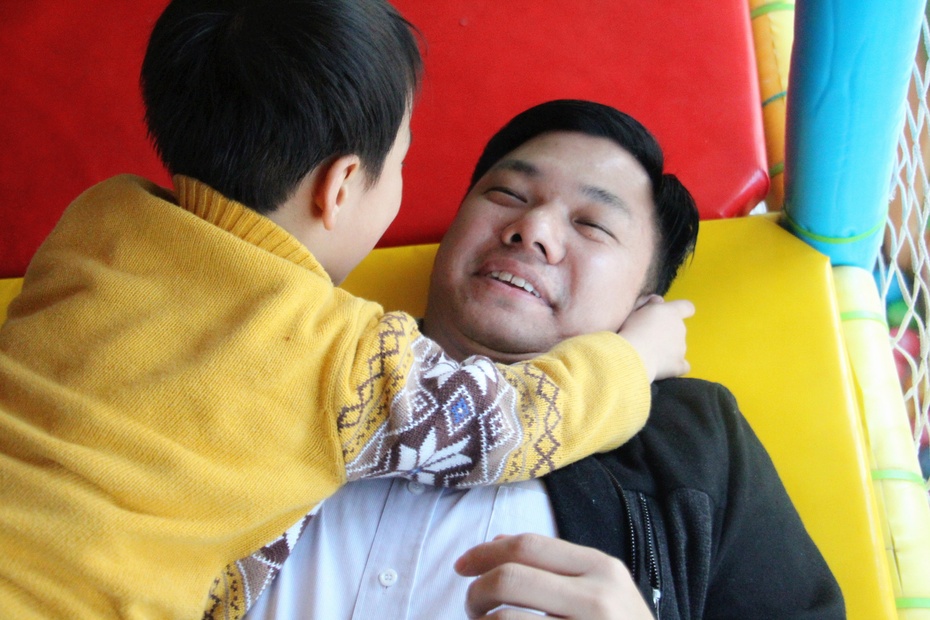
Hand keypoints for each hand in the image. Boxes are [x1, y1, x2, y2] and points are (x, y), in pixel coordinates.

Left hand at [454, 533, 653, 618]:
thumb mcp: (602, 592)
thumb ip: (555, 567)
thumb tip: (497, 542)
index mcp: (602, 569)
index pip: (528, 546)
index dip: (484, 553)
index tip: (461, 566)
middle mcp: (597, 598)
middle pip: (510, 578)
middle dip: (477, 591)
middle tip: (471, 608)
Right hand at [619, 296, 693, 380]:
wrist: (632, 353)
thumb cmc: (631, 329)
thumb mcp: (637, 309)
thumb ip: (650, 303)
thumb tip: (659, 300)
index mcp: (671, 312)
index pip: (686, 307)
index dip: (682, 310)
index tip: (673, 314)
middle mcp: (680, 328)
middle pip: (678, 329)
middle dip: (665, 332)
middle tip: (646, 337)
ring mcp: (681, 348)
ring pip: (678, 347)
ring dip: (667, 349)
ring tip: (647, 353)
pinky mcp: (678, 365)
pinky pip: (683, 366)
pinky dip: (675, 366)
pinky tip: (664, 367)